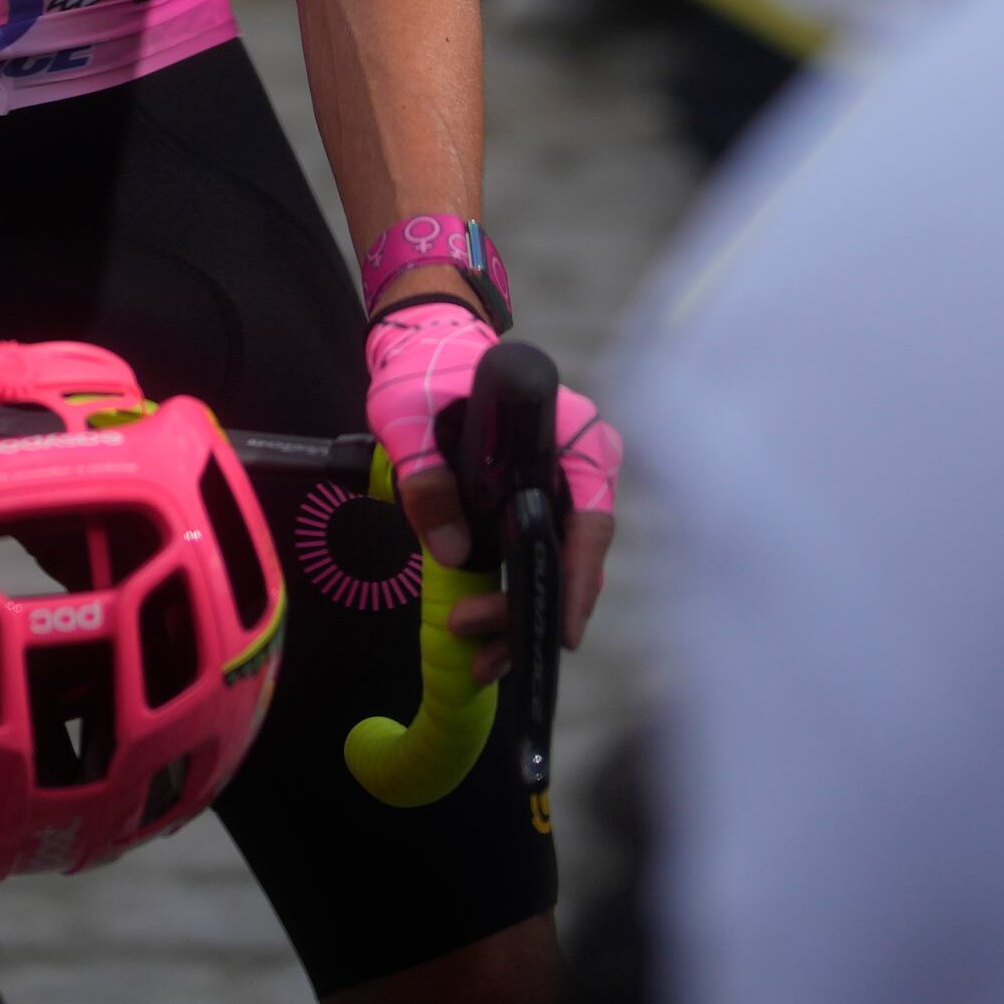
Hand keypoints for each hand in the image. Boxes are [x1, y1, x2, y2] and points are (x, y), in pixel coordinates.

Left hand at [362, 301, 621, 654]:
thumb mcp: (411, 416)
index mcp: (571, 435)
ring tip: (476, 654)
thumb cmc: (428, 371)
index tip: (562, 628)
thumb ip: (426, 476)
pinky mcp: (536, 505)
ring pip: (555, 566)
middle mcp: (580, 467)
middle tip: (480, 647)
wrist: (424, 349)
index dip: (580, 577)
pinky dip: (513, 596)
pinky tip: (484, 633)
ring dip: (518, 615)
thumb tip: (453, 551)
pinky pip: (536, 558)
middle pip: (572, 555)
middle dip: (530, 610)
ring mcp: (562, 489)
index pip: (592, 518)